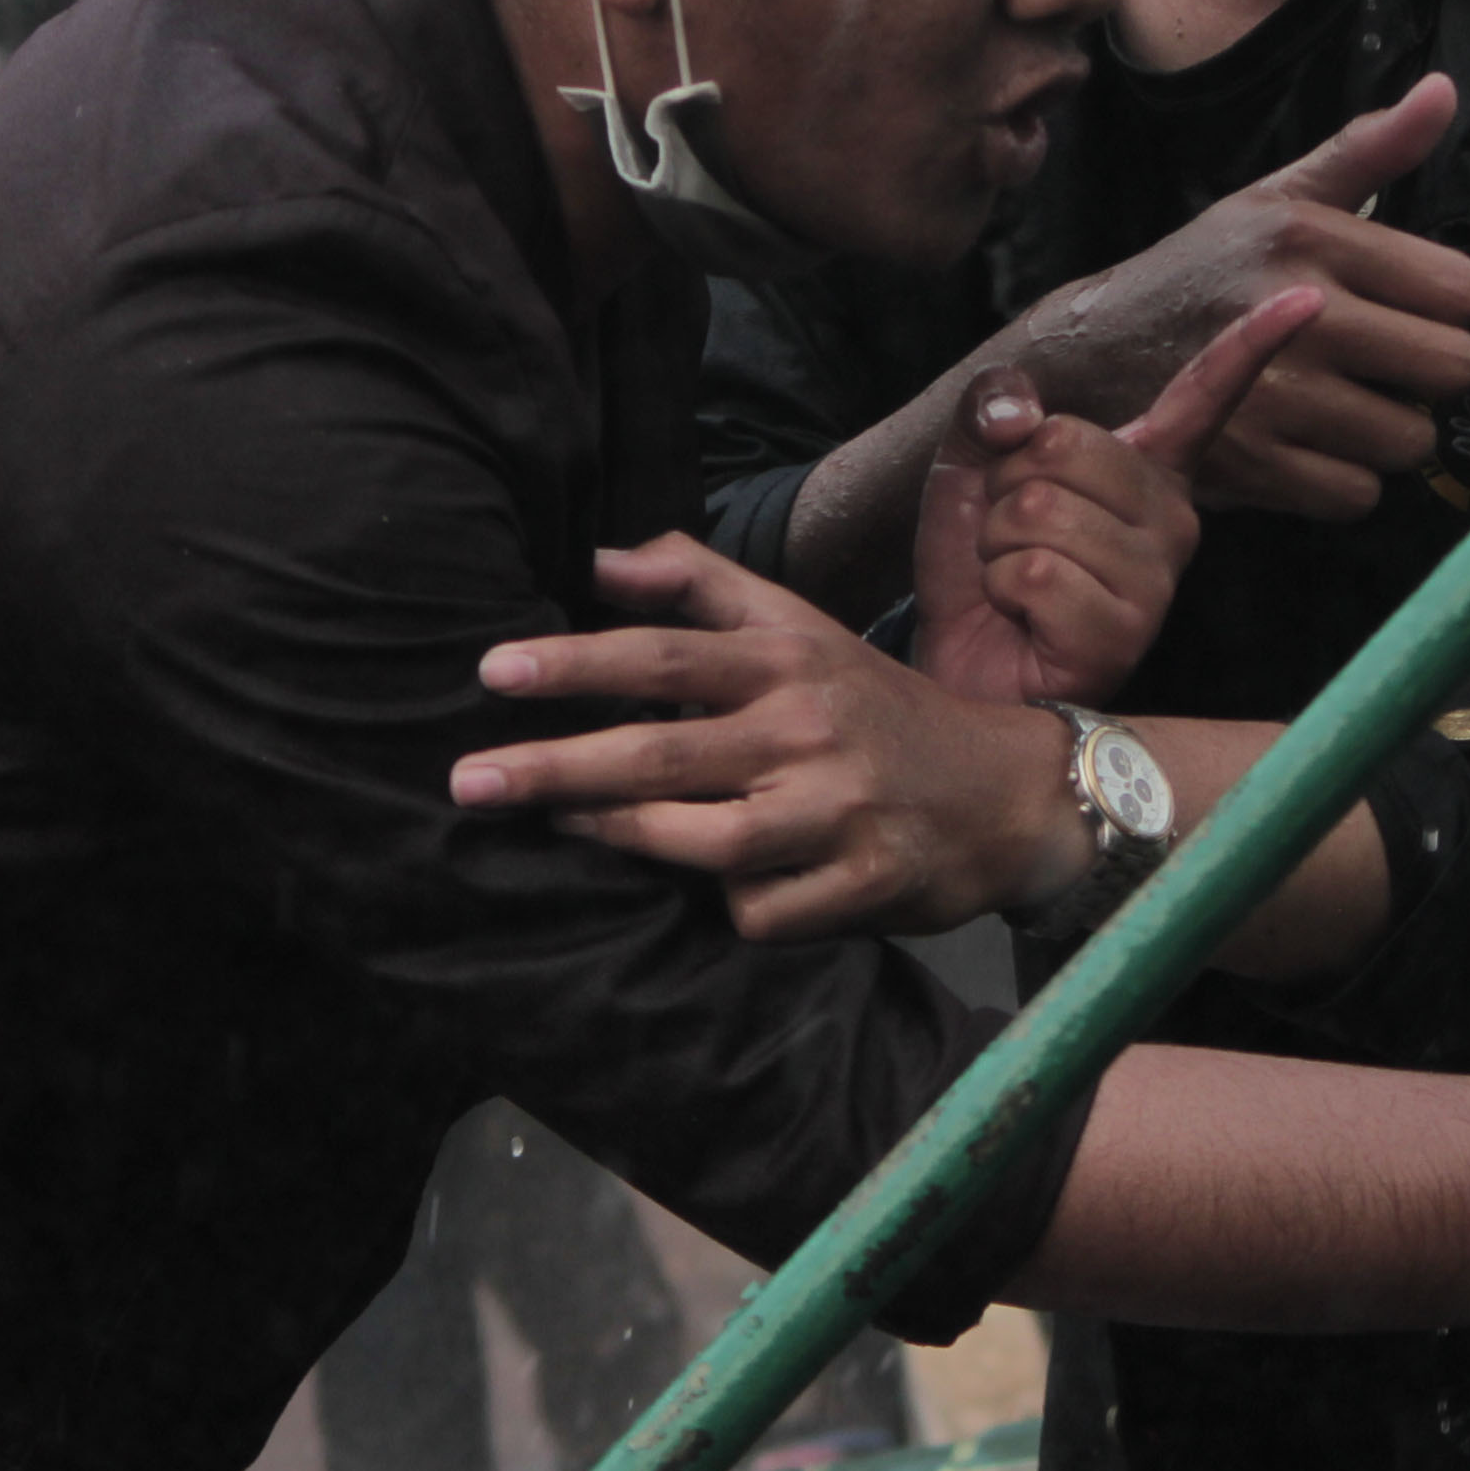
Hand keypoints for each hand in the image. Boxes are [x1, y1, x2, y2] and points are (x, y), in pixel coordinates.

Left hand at [452, 537, 1072, 940]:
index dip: (574, 662)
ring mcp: (835, 812)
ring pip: (699, 841)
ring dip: (619, 836)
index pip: (663, 654)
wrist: (1004, 792)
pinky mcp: (860, 887)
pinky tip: (711, 892)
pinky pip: (758, 912)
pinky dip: (724, 908)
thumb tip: (600, 558)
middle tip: (466, 782)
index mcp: (787, 659)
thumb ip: (701, 584)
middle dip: (553, 767)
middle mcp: (807, 730)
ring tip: (559, 823)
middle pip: (661, 751)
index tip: (491, 671)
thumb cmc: (872, 705)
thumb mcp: (801, 626)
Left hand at [910, 287, 1317, 707]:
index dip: (1251, 345)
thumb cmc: (983, 571)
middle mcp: (1170, 517)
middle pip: (1065, 442)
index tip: (1303, 299)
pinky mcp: (1127, 629)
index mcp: (1146, 468)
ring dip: (1000, 548)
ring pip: (1043, 509)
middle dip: (1005, 490)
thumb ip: (991, 410)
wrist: (967, 670)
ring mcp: (1156, 576)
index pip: (1202, 396)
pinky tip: (1025, 620)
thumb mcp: (970, 467)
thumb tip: (1020, 416)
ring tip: (1018, 584)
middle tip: (1013, 541)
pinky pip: (1038, 572)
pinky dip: (1004, 592)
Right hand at [1003, 80, 1469, 519]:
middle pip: (1453, 368)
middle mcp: (1296, 309)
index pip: (1463, 290)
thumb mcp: (1276, 198)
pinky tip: (1304, 445)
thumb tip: (1446, 90)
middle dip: (1423, 372)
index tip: (1396, 306)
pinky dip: (1341, 481)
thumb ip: (1369, 149)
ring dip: (1385, 432)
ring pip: (1412, 440)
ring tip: (1337, 404)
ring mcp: (1274, 393)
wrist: (1090, 353)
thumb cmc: (1203, 272)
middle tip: (1376, 363)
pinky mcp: (1253, 465)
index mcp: (1308, 235)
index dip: (1440, 305)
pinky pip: (1359, 494)